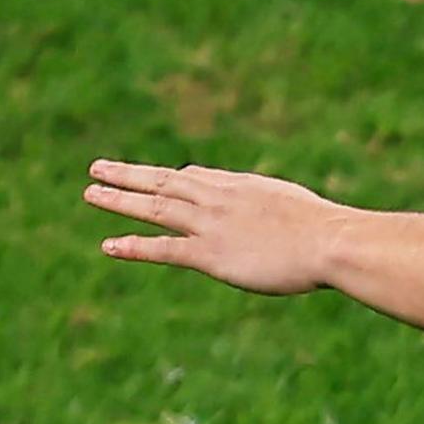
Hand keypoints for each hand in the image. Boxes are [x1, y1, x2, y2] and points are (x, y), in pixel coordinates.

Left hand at [85, 160, 346, 295]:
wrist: (331, 242)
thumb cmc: (332, 230)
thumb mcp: (304, 209)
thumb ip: (285, 213)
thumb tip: (300, 224)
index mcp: (243, 187)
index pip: (199, 177)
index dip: (174, 177)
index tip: (160, 174)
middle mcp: (219, 199)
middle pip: (165, 182)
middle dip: (130, 175)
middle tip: (98, 169)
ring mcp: (211, 225)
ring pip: (155, 207)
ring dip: (120, 200)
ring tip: (91, 193)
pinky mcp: (210, 254)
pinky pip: (163, 248)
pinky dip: (134, 246)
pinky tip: (109, 245)